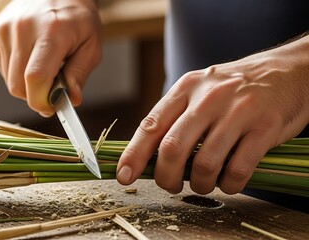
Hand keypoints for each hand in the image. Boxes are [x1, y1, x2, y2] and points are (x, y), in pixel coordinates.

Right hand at [0, 0, 101, 116]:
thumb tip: (71, 100)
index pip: (36, 78)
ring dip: (27, 84)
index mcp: (51, 32)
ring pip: (9, 80)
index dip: (42, 101)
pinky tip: (31, 56)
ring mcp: (5, 29)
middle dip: (35, 95)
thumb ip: (80, 74)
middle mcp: (23, 29)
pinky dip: (17, 71)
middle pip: (18, 86)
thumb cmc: (77, 17)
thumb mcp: (91, 44)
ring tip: (44, 64)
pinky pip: (3, 68)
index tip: (52, 107)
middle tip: (52, 88)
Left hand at [117, 36, 308, 194]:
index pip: (151, 125)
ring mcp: (238, 113)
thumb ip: (174, 117)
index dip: (133, 155)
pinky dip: (228, 185)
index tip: (123, 176)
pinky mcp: (264, 128)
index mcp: (186, 88)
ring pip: (205, 164)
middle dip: (165, 177)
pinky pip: (238, 170)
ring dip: (199, 185)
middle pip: (173, 148)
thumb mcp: (198, 89)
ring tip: (203, 184)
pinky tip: (227, 181)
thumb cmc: (233, 88)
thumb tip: (146, 154)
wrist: (285, 72)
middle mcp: (208, 98)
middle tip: (170, 186)